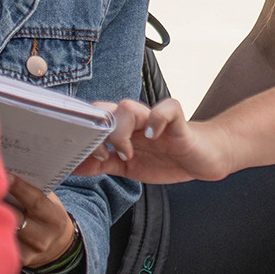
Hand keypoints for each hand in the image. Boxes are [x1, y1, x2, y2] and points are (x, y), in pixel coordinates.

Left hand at [7, 177, 76, 267]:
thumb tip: (7, 175)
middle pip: (15, 218)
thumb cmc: (46, 214)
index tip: (5, 175)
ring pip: (4, 231)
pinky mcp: (18, 260)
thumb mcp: (49, 202)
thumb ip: (33, 191)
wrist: (56, 245)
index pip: (36, 201)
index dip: (20, 188)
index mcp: (55, 218)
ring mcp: (31, 252)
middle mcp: (43, 237)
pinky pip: (0, 243)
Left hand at [72, 98, 234, 183]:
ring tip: (128, 151)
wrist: (203, 159)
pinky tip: (155, 136)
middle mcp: (136, 121)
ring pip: (129, 106)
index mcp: (122, 129)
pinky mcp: (179, 122)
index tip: (80, 154)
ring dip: (121, 129)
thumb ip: (101, 165)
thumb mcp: (128, 167)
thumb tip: (71, 167)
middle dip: (98, 129)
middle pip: (106, 109)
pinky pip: (168, 108)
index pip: (94, 117)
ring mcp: (156, 120)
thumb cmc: (166, 159)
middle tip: (102, 153)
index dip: (82, 132)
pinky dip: (158, 119)